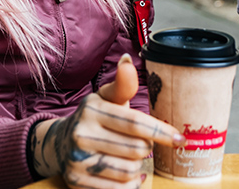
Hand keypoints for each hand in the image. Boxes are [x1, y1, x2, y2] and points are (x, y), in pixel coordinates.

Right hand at [30, 54, 182, 188]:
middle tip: (140, 143)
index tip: (179, 139)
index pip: (135, 123)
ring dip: (137, 166)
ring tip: (130, 157)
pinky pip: (118, 188)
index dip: (161, 132)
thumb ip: (122, 85)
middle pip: (136, 148)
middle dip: (146, 147)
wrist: (59, 143)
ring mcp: (77, 159)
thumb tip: (128, 61)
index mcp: (92, 109)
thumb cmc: (94, 118)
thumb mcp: (107, 99)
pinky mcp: (76, 180)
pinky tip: (128, 174)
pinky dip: (129, 183)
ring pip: (129, 170)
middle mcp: (81, 133)